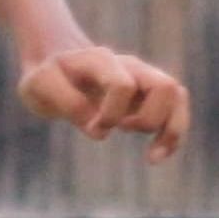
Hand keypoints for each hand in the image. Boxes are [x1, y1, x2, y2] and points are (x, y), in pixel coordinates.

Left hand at [18, 45, 190, 161]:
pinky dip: (173, 137)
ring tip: (152, 155)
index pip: (124, 85)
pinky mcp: (149, 98)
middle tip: (121, 129)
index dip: (111, 114)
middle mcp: (130, 67)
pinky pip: (177, 112)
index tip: (93, 127)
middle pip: (166, 87)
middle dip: (147, 120)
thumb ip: (67, 103)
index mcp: (102, 61)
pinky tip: (156, 156)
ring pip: (179, 97)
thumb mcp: (40, 86)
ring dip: (170, 130)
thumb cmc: (46, 76)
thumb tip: (101, 132)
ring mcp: (144, 80)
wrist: (55, 66)